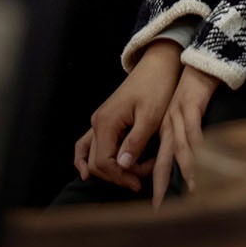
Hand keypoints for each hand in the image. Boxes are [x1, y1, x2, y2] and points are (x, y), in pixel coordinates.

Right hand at [76, 40, 182, 191]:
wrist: (159, 65)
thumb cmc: (157, 87)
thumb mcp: (151, 116)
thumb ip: (135, 141)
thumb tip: (121, 166)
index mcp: (106, 122)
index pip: (104, 163)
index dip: (121, 176)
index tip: (140, 181)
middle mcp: (97, 123)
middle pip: (98, 163)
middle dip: (120, 175)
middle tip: (143, 176)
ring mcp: (99, 121)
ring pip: (93, 156)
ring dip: (109, 171)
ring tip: (129, 179)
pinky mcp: (105, 120)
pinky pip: (88, 144)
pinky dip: (86, 159)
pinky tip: (87, 173)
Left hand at [152, 65, 221, 207]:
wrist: (199, 63)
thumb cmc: (193, 92)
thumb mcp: (182, 116)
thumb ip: (180, 140)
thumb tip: (179, 167)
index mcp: (165, 131)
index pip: (157, 164)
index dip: (157, 185)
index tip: (157, 207)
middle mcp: (168, 126)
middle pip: (162, 160)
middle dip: (161, 186)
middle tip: (160, 208)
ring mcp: (178, 115)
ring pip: (179, 147)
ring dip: (185, 168)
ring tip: (190, 189)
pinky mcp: (191, 104)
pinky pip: (194, 129)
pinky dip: (198, 146)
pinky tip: (203, 153)